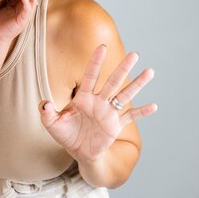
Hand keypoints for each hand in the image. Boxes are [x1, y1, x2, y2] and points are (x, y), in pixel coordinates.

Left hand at [39, 45, 156, 163]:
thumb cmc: (65, 134)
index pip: (90, 76)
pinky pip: (130, 117)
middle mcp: (98, 101)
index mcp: (83, 97)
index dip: (95, 62)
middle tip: (135, 54)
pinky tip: (154, 106)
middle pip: (113, 82)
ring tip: (150, 71)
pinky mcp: (115, 125)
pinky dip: (142, 112)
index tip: (102, 46)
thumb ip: (46, 112)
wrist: (79, 151)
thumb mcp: (52, 123)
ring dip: (137, 84)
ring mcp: (109, 112)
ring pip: (125, 95)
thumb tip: (44, 104)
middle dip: (123, 68)